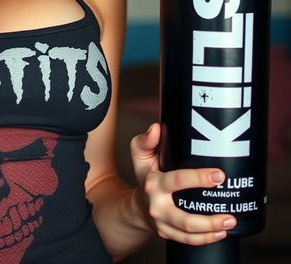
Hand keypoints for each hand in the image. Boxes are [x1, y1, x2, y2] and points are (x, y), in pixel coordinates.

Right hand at [130, 123, 236, 244]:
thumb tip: (156, 128)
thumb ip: (147, 140)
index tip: (219, 175)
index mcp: (153, 184)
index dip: (198, 178)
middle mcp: (157, 205)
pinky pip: (188, 241)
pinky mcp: (169, 234)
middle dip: (209, 219)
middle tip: (230, 215)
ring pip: (188, 233)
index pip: (177, 181)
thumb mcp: (140, 154)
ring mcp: (163, 223)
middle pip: (184, 218)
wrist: (138, 205)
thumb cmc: (145, 175)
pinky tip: (221, 233)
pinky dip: (206, 239)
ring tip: (230, 222)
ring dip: (212, 231)